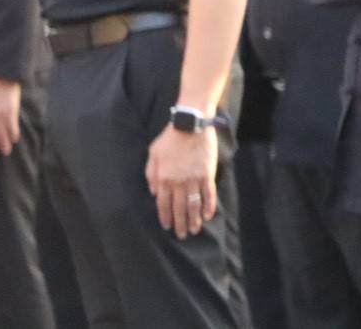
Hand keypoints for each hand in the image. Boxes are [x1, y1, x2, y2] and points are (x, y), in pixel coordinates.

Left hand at [146, 125, 218, 239]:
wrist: (190, 125)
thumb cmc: (169, 139)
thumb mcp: (152, 154)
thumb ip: (151, 174)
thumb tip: (153, 193)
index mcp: (163, 179)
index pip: (163, 204)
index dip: (166, 217)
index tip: (168, 227)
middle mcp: (178, 182)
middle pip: (179, 208)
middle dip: (181, 223)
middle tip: (183, 234)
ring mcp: (194, 179)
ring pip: (194, 204)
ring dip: (195, 219)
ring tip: (195, 230)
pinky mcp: (207, 174)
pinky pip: (209, 194)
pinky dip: (209, 206)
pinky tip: (209, 215)